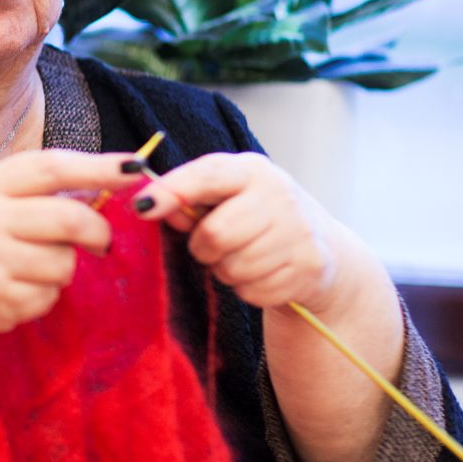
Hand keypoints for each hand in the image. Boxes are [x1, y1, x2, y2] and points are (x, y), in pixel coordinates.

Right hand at [0, 150, 140, 382]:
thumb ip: (13, 197)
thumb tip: (89, 191)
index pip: (49, 167)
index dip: (98, 166)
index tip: (134, 168)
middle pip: (70, 218)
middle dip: (98, 232)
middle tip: (101, 244)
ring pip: (63, 262)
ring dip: (59, 272)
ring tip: (24, 276)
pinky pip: (47, 298)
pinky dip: (40, 301)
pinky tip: (8, 300)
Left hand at [134, 152, 342, 312]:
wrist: (321, 244)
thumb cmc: (255, 214)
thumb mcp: (225, 194)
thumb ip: (187, 196)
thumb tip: (151, 206)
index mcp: (252, 170)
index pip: (206, 177)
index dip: (170, 193)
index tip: (142, 207)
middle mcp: (280, 195)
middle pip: (216, 234)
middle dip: (203, 247)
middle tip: (211, 245)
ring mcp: (299, 232)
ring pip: (233, 268)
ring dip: (225, 269)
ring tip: (240, 256)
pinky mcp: (309, 267)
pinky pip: (253, 291)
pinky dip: (248, 288)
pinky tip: (260, 272)